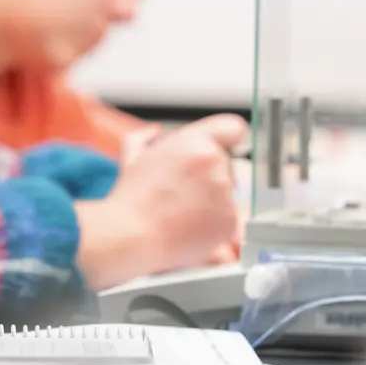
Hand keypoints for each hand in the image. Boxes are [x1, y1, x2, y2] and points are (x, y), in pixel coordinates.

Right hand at [76, 114, 246, 288]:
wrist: (132, 236)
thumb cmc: (131, 200)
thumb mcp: (132, 158)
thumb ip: (144, 138)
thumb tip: (153, 133)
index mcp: (194, 142)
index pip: (234, 128)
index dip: (230, 139)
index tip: (227, 148)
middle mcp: (214, 162)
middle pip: (226, 164)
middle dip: (209, 175)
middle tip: (182, 191)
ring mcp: (225, 192)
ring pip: (229, 192)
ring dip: (211, 200)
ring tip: (182, 211)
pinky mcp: (230, 219)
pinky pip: (229, 217)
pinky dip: (214, 223)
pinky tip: (190, 225)